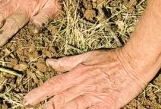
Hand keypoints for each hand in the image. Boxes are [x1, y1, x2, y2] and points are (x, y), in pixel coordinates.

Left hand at [23, 47, 151, 107]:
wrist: (134, 63)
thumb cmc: (111, 58)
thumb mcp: (86, 56)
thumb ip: (67, 62)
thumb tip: (49, 62)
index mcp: (77, 73)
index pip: (53, 85)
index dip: (39, 93)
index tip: (27, 100)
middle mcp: (82, 85)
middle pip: (59, 99)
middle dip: (46, 107)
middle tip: (32, 108)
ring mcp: (94, 97)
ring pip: (71, 108)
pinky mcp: (106, 106)